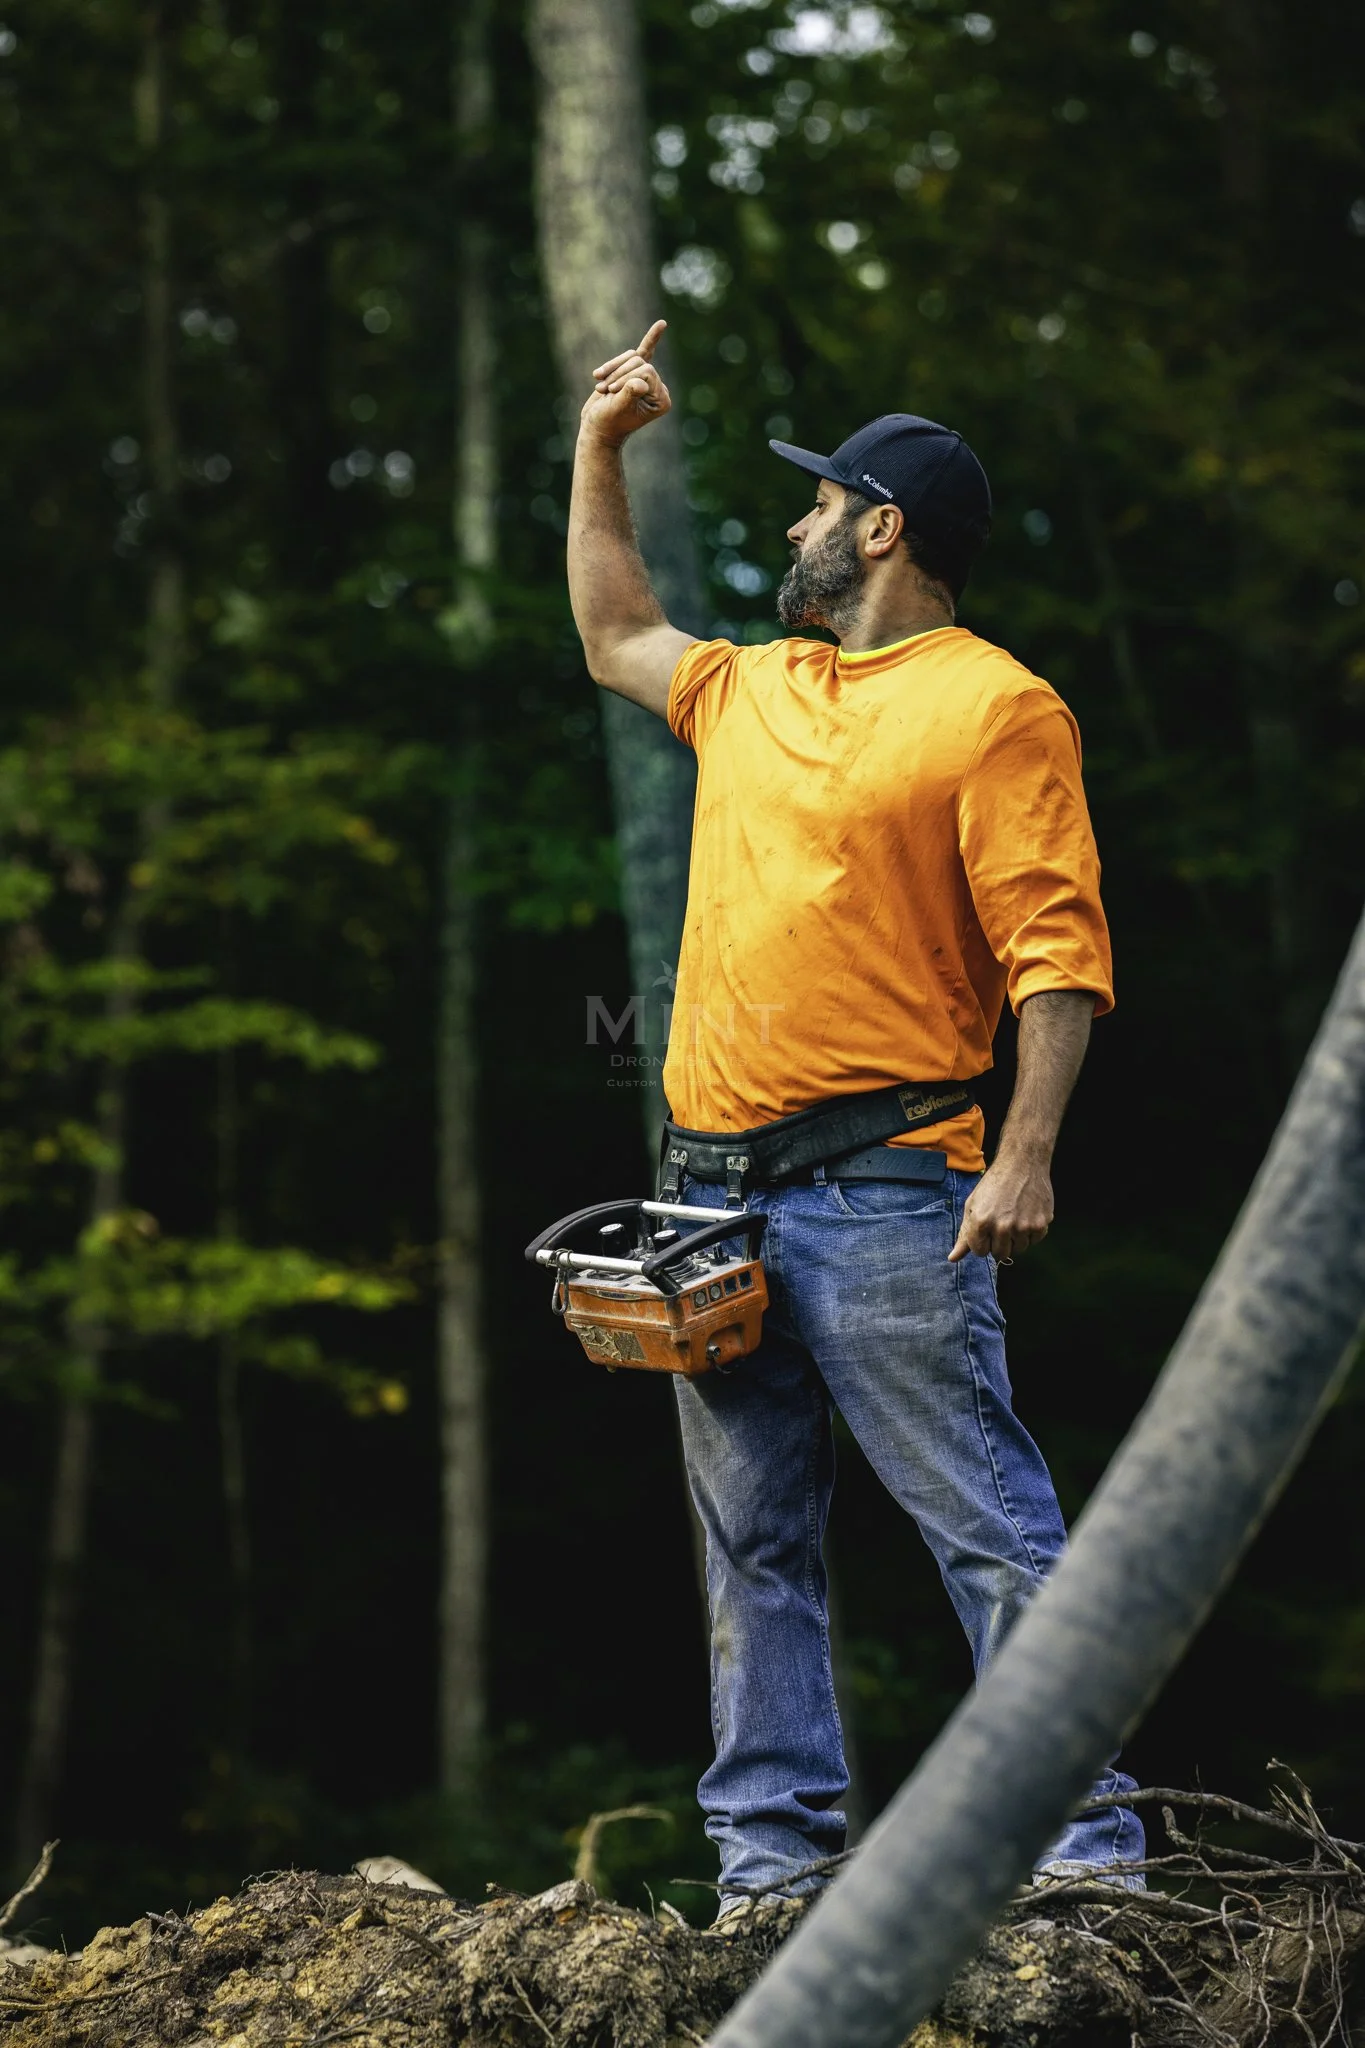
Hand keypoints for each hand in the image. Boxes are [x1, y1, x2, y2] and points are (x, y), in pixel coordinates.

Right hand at [581, 320, 671, 446]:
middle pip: (640, 362)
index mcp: (661, 401)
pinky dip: (652, 337)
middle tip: (606, 390)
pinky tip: (662, 324)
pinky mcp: (634, 373)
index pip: (648, 371)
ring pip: (632, 357)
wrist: (596, 426)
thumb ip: (629, 395)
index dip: (627, 378)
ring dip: (613, 368)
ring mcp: (647, 380)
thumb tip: (640, 383)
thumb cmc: (606, 422)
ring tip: (602, 385)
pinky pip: (645, 350)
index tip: (613, 391)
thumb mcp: (616, 409)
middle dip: (619, 374)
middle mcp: (658, 389)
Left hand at [948, 1150, 1053, 1262]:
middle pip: (1000, 1254)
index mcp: (982, 1222)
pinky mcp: (1041, 1224)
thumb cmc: (994, 1184)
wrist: (1023, 1164)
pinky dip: (1030, 1232)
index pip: (979, 1252)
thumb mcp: (973, 1206)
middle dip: (998, 1243)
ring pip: (1018, 1250)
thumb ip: (964, 1234)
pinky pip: (1034, 1241)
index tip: (986, 1229)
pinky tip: (1026, 1215)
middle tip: (1001, 1224)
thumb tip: (953, 1258)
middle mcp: (1003, 1227)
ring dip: (1015, 1239)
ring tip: (1014, 1218)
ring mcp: (1023, 1226)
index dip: (982, 1241)